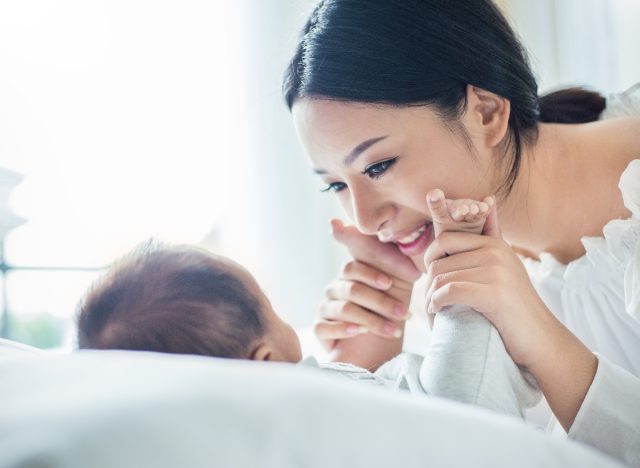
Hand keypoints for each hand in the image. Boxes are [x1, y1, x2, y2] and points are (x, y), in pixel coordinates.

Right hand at [315, 219, 420, 351]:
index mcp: (352, 274)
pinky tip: (361, 332)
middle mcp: (336, 288)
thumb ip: (388, 256)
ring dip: (371, 319)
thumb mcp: (398, 282)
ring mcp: (326, 307)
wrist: (383, 347)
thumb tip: (373, 228)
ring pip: (343, 308)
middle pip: (351, 289)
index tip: (388, 283)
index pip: (352, 267)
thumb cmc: (391, 309)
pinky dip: (344, 329)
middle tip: (402, 312)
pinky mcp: (320, 328)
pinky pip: (324, 326)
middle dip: (380, 302)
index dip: (370, 274)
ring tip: (393, 329)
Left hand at [422, 204, 552, 367]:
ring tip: (432, 311)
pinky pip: (449, 291)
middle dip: (429, 284)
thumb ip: (492, 237)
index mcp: (494, 244)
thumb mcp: (504, 267)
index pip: (445, 240)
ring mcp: (496, 272)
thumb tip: (488, 198)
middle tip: (428, 302)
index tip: (429, 279)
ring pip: (442, 278)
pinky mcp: (493, 293)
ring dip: (430, 298)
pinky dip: (436, 304)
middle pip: (440, 262)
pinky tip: (436, 313)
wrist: (540, 339)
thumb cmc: (514, 307)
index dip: (430, 259)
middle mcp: (495, 253)